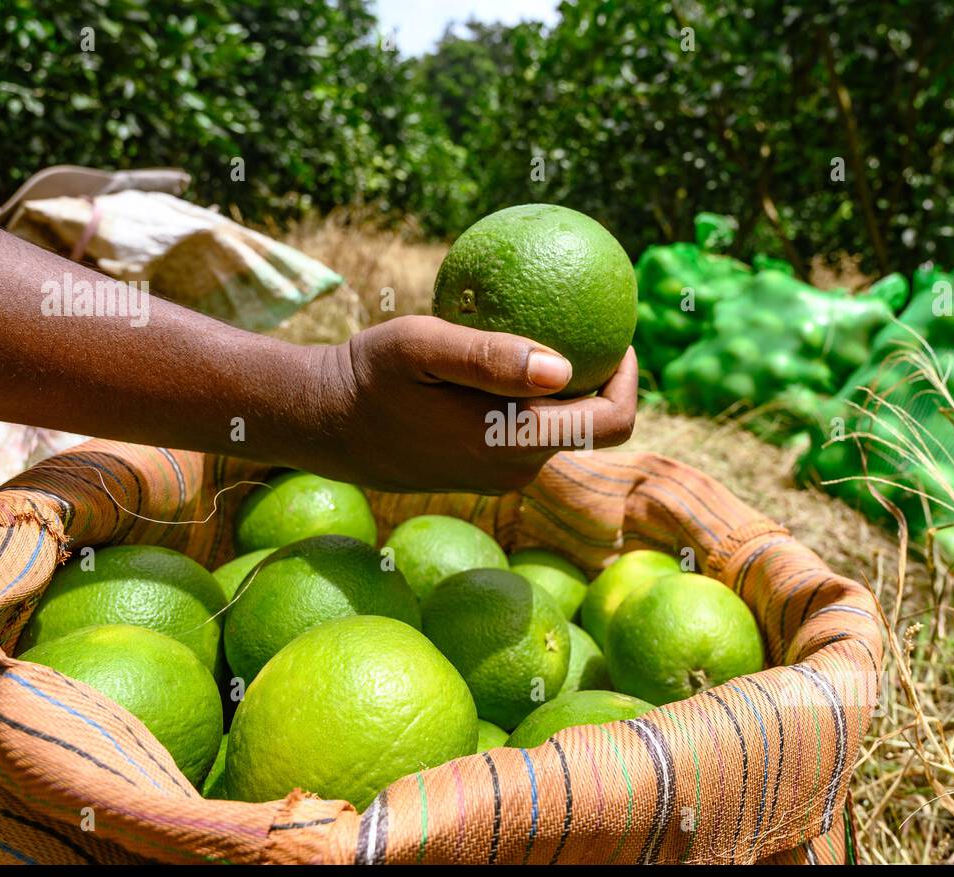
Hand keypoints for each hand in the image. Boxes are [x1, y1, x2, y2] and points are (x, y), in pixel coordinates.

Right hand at [306, 314, 637, 491]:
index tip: (618, 336)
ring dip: (562, 388)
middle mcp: (516, 468)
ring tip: (551, 332)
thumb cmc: (370, 376)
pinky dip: (531, 398)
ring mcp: (500, 474)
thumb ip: (491, 358)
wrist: (324, 425)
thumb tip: (566, 369)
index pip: (611, 424)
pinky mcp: (482, 469)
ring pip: (558, 429)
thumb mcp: (422, 348)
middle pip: (592, 428)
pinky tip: (511, 358)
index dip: (630, 381)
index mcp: (514, 442)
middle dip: (601, 379)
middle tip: (591, 325)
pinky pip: (526, 432)